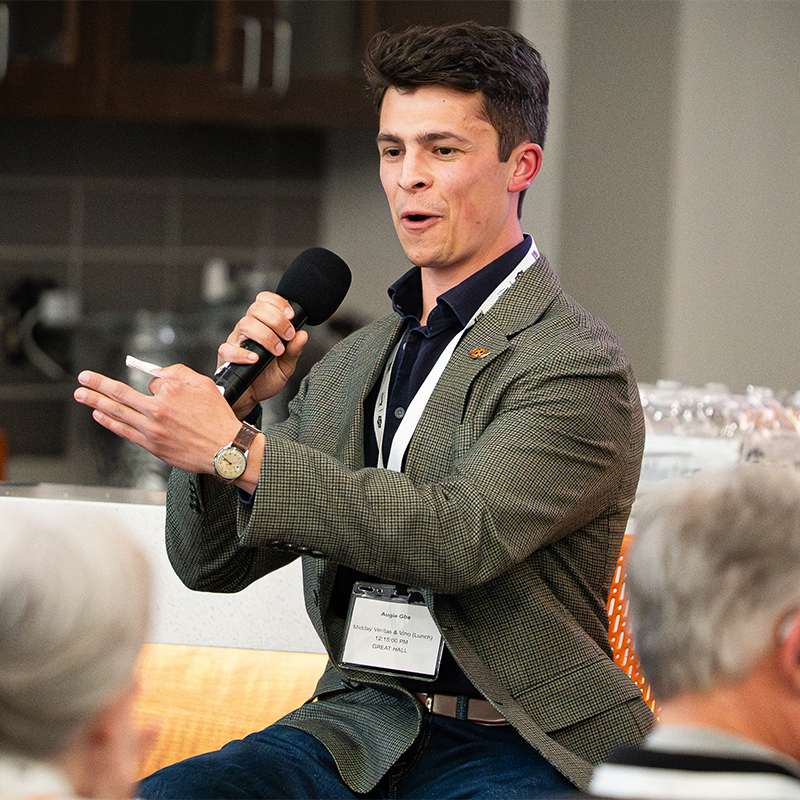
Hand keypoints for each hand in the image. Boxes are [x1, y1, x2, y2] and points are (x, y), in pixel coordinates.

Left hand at [74, 364, 244, 475]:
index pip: (151, 382)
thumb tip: (158, 374)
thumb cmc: (217, 419)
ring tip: (82, 394)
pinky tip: (99, 414)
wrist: (225, 448)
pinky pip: (124, 430)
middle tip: (83, 378)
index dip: (156, 384)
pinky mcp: (152, 445)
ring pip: (117, 411)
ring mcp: (152, 429)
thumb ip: (179, 374)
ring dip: (95, 401)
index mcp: (171, 392)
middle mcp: (158, 409)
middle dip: (97, 384)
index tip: (161, 388)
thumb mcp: (204, 385)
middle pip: (120, 393)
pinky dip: (109, 421)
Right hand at [218, 291, 308, 416]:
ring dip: (265, 335)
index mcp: (261, 325)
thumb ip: (294, 350)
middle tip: (288, 335)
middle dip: (276, 320)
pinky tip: (256, 359)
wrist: (252, 397)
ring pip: (245, 324)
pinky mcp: (225, 357)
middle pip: (256, 309)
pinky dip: (243, 353)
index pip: (263, 301)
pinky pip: (228, 349)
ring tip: (277, 350)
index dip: (277, 302)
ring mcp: (235, 341)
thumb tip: (303, 335)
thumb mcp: (286, 365)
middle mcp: (247, 330)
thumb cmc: (266, 377)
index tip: (291, 315)